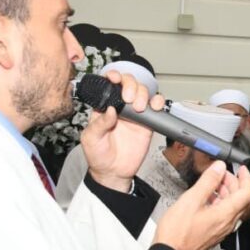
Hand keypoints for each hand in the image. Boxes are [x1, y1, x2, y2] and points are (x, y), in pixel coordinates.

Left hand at [81, 71, 163, 191]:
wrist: (114, 172)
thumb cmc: (98, 155)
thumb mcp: (91, 138)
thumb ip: (99, 123)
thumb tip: (110, 109)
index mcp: (104, 107)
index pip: (109, 85)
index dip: (113, 77)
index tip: (114, 78)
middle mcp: (120, 107)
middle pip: (129, 84)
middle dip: (130, 85)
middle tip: (129, 98)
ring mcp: (135, 114)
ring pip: (143, 92)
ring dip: (143, 93)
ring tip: (139, 108)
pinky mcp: (148, 123)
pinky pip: (155, 108)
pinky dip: (158, 102)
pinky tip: (154, 107)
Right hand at [153, 162, 249, 249]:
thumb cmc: (177, 232)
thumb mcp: (191, 199)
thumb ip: (208, 181)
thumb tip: (219, 167)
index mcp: (226, 214)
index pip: (246, 193)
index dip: (246, 178)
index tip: (242, 169)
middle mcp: (227, 223)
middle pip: (240, 199)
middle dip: (233, 183)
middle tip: (221, 174)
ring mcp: (221, 230)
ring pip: (231, 207)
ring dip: (225, 193)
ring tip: (212, 184)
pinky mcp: (214, 233)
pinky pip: (223, 215)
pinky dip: (219, 203)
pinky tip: (207, 199)